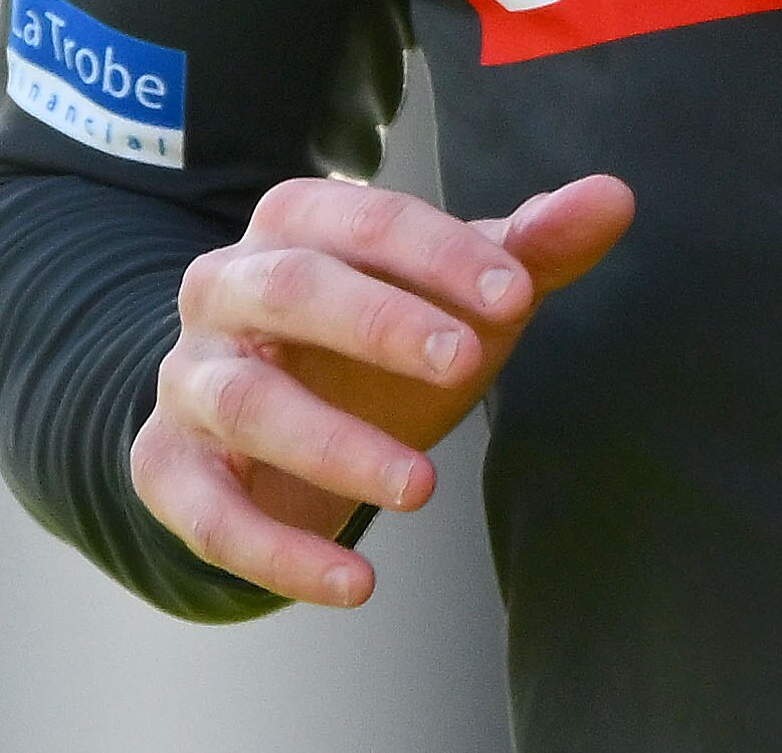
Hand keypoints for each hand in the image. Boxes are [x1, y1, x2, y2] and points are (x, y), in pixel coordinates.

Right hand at [129, 170, 632, 606]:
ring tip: (423, 487)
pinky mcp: (167, 469)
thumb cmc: (371, 342)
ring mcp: (190, 379)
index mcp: (297, 224)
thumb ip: (530, 251)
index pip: (364, 218)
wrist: (260, 425)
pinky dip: (278, 555)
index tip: (519, 294)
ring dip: (336, 447)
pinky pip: (209, 515)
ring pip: (248, 404)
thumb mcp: (452, 296)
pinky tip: (356, 583)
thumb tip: (614, 197)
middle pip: (291, 289)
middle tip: (466, 362)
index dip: (440, 253)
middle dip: (380, 322)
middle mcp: (225, 287)